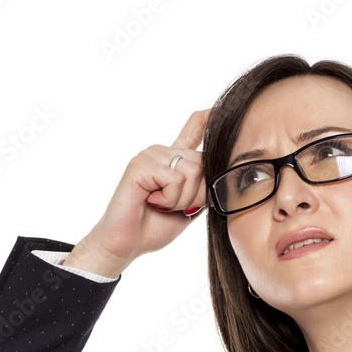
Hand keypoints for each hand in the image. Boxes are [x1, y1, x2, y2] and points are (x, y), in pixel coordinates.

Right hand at [64, 108, 211, 277]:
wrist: (127, 244)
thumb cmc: (155, 227)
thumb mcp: (190, 205)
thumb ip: (204, 186)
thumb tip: (224, 171)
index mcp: (175, 159)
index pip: (195, 127)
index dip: (210, 117)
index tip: (221, 107)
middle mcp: (163, 151)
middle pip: (204, 163)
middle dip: (197, 194)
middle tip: (173, 207)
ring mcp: (150, 155)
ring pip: (192, 172)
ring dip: (181, 199)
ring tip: (161, 205)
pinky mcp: (140, 165)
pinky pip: (174, 179)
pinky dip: (169, 199)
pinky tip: (151, 202)